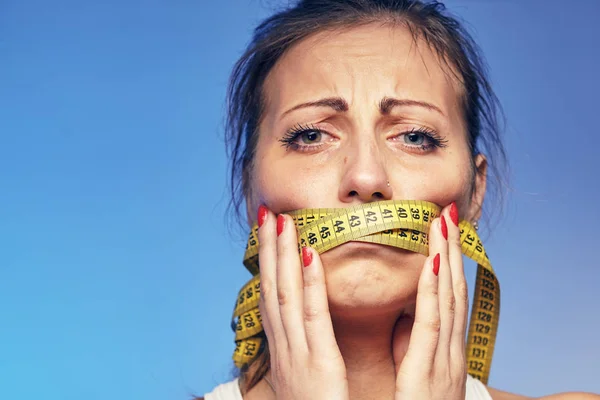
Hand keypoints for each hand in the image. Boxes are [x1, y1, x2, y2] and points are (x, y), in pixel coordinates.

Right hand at [257, 206, 349, 399]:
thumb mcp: (305, 373)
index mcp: (284, 347)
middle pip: (273, 287)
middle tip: (266, 211)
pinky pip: (313, 317)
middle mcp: (284, 344)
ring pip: (286, 294)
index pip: (274, 294)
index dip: (270, 260)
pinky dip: (309, 284)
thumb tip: (307, 320)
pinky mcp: (318, 363)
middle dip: (269, 247)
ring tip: (282, 220)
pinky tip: (308, 255)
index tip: (270, 229)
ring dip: (283, 254)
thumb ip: (306, 345)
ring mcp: (297, 352)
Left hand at [393, 203, 467, 399]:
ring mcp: (444, 360)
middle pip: (452, 290)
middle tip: (448, 212)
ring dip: (447, 258)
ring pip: (447, 299)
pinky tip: (435, 265)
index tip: (442, 229)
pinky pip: (431, 326)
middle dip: (451, 249)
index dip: (447, 261)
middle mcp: (449, 350)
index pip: (446, 296)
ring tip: (444, 222)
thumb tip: (407, 316)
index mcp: (443, 349)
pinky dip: (434, 293)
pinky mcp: (428, 373)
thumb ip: (414, 344)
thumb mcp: (417, 373)